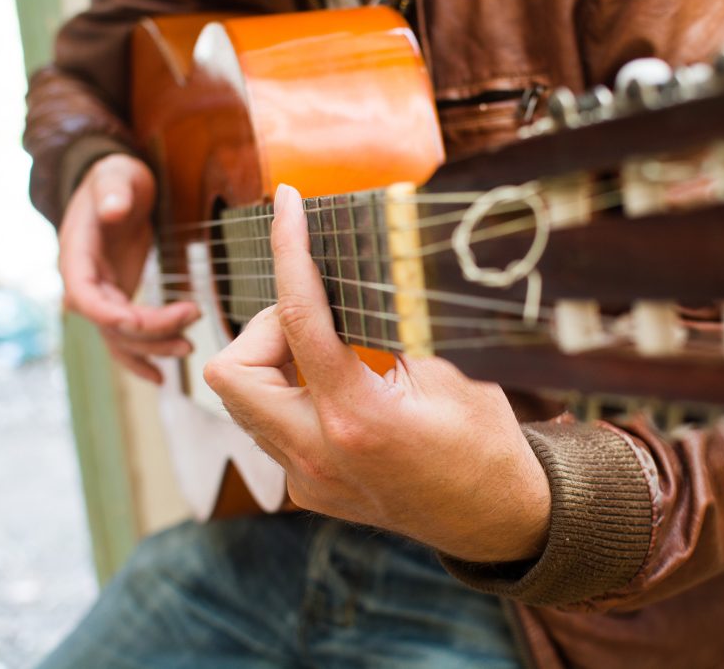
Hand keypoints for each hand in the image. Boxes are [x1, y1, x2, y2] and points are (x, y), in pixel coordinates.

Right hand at [59, 154, 199, 382]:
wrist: (114, 184)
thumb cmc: (115, 176)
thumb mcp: (115, 174)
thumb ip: (112, 191)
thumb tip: (111, 209)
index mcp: (76, 256)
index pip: (87, 299)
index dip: (115, 316)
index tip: (149, 321)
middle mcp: (83, 282)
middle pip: (111, 324)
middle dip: (150, 333)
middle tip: (191, 324)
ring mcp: (100, 294)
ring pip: (120, 337)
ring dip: (152, 349)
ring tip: (187, 349)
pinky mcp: (117, 299)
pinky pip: (125, 336)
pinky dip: (142, 356)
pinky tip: (161, 377)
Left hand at [203, 184, 550, 562]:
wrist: (493, 518)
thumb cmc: (484, 442)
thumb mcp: (453, 370)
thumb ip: (398, 320)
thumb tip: (366, 261)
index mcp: (358, 418)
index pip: (299, 319)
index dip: (290, 250)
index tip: (288, 205)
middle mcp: (317, 454)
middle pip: (230, 371)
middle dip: (261, 329)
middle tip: (317, 317)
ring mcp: (305, 478)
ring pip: (242, 399)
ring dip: (272, 360)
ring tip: (328, 349)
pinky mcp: (305, 487)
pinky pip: (268, 425)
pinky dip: (289, 393)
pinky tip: (335, 389)